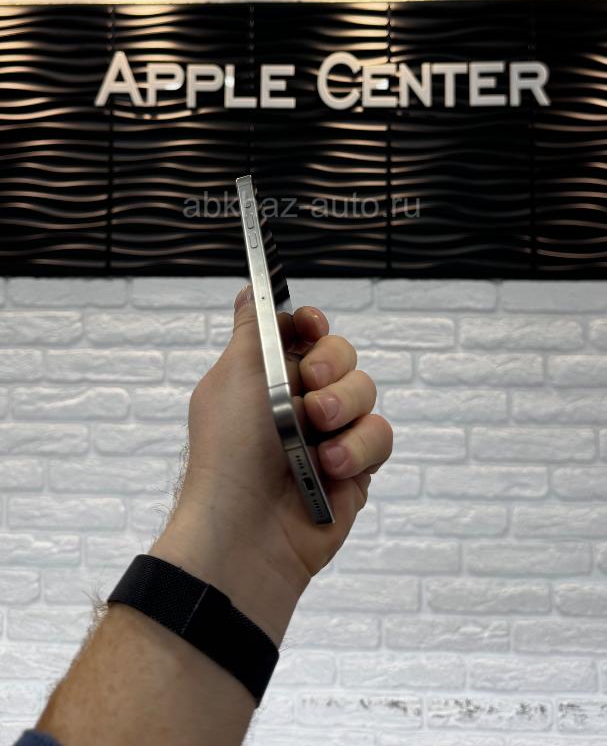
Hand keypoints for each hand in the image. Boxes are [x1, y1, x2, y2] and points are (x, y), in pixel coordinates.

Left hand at [151, 285, 392, 642]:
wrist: (246, 531)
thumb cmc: (230, 452)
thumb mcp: (234, 376)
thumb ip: (254, 328)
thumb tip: (251, 290)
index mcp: (267, 374)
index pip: (305, 332)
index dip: (313, 325)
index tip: (311, 326)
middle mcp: (299, 400)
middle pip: (342, 354)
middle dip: (331, 366)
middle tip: (309, 386)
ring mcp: (330, 434)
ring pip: (367, 392)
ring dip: (344, 410)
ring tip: (317, 437)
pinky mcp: (355, 468)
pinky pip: (380, 436)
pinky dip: (357, 449)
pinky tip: (330, 467)